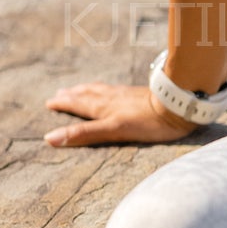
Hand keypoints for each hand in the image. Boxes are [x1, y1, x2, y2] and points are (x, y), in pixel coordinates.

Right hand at [44, 79, 196, 148]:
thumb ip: (84, 134)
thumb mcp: (112, 131)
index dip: (64, 106)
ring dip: (85, 90)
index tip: (50, 103)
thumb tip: (51, 138)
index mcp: (103, 109)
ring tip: (76, 89)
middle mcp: (111, 99)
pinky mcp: (137, 94)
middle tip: (58, 94)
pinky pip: (113, 89)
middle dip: (71, 96)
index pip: (78, 106)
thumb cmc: (147, 122)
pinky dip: (103, 89)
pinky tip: (109, 90)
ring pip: (99, 90)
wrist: (177, 104)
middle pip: (86, 96)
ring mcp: (125, 95)